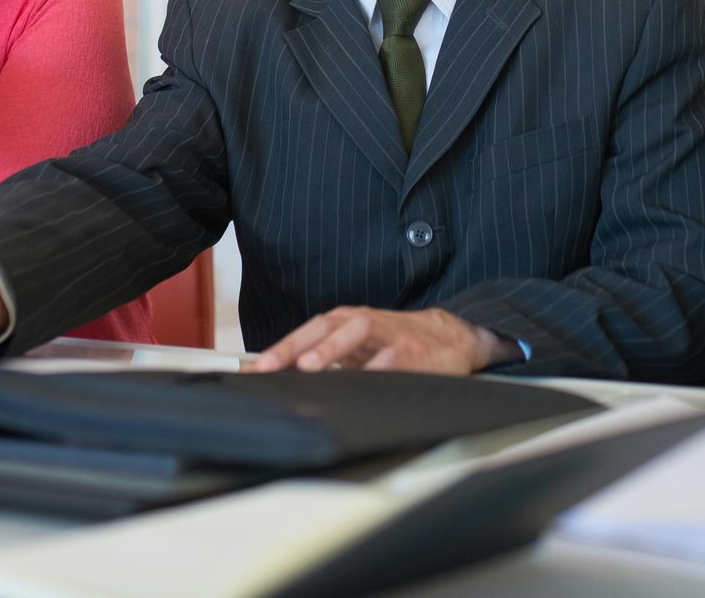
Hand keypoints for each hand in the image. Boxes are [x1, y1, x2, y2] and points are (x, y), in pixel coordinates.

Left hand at [247, 306, 518, 374]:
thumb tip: (283, 380)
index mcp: (346, 322)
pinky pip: (392, 357)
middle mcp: (363, 322)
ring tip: (309, 367)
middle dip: (294, 346)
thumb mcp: (358, 346)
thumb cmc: (395, 341)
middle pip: (324, 326)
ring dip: (331, 348)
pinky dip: (376, 368)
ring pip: (356, 332)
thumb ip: (325, 358)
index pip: (307, 331)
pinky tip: (360, 381)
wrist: (450, 337)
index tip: (253, 370)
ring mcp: (388, 334)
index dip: (280, 349)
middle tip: (268, 367)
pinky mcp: (413, 350)